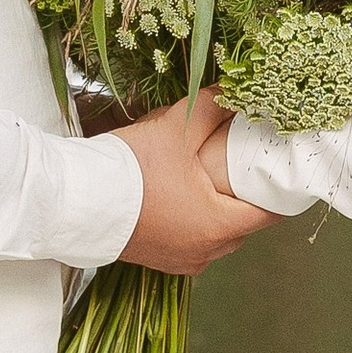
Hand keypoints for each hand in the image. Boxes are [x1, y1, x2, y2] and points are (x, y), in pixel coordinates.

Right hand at [112, 91, 270, 275]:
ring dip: (217, 210)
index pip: (270, 212)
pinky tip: (182, 198)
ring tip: (209, 179)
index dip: (278, 188)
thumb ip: (212, 107)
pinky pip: (191, 242)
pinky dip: (193, 222)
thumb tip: (233, 92)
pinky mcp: (159, 260)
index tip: (279, 168)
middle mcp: (205, 252)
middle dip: (244, 196)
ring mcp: (181, 260)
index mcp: (218, 226)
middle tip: (242, 166)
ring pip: (217, 235)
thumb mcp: (176, 129)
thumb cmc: (127, 171)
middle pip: (243, 223)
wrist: (73, 202)